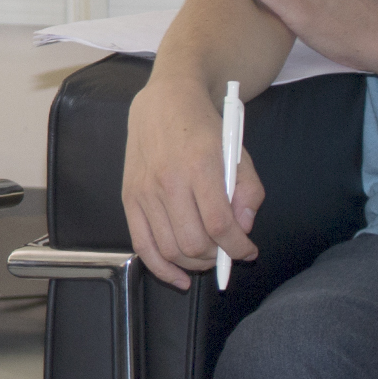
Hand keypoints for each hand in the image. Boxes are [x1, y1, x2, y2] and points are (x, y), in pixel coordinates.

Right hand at [121, 69, 263, 288]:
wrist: (165, 100)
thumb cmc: (204, 126)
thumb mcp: (237, 151)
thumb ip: (248, 191)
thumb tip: (242, 229)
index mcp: (199, 166)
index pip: (219, 224)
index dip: (238, 247)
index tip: (248, 251)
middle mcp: (168, 180)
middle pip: (193, 243)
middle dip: (217, 257)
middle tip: (227, 252)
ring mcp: (144, 191)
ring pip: (170, 249)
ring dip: (194, 264)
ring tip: (207, 258)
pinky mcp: (128, 197)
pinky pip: (142, 245)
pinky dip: (161, 269)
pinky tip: (179, 278)